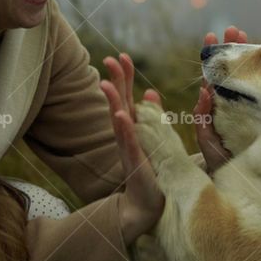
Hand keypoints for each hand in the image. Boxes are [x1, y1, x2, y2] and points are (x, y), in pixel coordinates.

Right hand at [99, 52, 165, 241]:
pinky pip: (129, 143)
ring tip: (106, 84)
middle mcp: (127, 135)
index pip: (128, 95)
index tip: (123, 55)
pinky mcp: (135, 162)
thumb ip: (151, 116)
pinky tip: (121, 115)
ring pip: (119, 120)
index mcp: (133, 127)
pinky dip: (125, 129)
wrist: (146, 204)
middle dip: (116, 80)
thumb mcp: (153, 138)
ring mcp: (129, 148)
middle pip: (119, 102)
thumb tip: (151, 92)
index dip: (126, 76)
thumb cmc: (151, 171)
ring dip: (112, 101)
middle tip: (109, 58)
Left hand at [196, 26, 247, 173]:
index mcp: (218, 109)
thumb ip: (203, 119)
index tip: (211, 36)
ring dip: (248, 56)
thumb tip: (204, 91)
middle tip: (233, 29)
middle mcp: (235, 106)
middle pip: (233, 73)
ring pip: (249, 78)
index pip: (214, 78)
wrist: (244, 188)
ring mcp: (251, 110)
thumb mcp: (208, 142)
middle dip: (233, 50)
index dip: (213, 58)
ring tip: (245, 36)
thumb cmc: (221, 166)